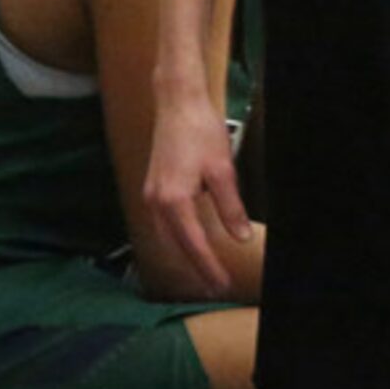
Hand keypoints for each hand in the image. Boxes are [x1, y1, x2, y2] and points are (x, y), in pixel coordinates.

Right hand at [143, 82, 249, 295]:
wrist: (177, 103)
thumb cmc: (200, 131)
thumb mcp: (222, 171)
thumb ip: (230, 208)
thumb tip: (239, 238)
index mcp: (173, 201)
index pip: (193, 246)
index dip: (208, 268)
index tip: (220, 285)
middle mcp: (156, 202)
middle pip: (176, 247)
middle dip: (194, 268)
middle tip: (214, 285)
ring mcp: (150, 195)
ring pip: (166, 237)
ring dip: (184, 255)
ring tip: (204, 269)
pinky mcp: (152, 188)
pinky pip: (162, 224)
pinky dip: (176, 238)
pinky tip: (189, 240)